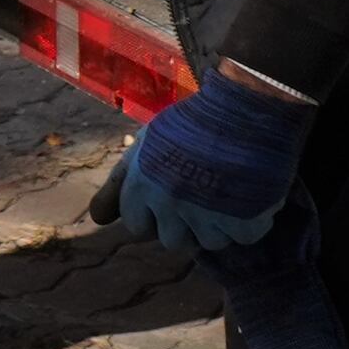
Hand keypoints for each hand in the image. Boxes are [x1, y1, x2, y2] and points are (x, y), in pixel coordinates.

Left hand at [115, 71, 314, 255]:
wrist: (244, 106)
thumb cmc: (192, 123)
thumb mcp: (146, 145)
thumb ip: (119, 184)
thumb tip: (98, 219)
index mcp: (141, 184)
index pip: (137, 226)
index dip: (154, 214)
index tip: (171, 198)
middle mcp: (168, 202)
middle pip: (173, 240)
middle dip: (186, 224)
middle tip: (203, 195)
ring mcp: (206, 214)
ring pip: (209, 242)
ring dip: (219, 224)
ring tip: (227, 190)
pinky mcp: (242, 221)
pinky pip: (243, 237)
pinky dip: (251, 221)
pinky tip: (250, 192)